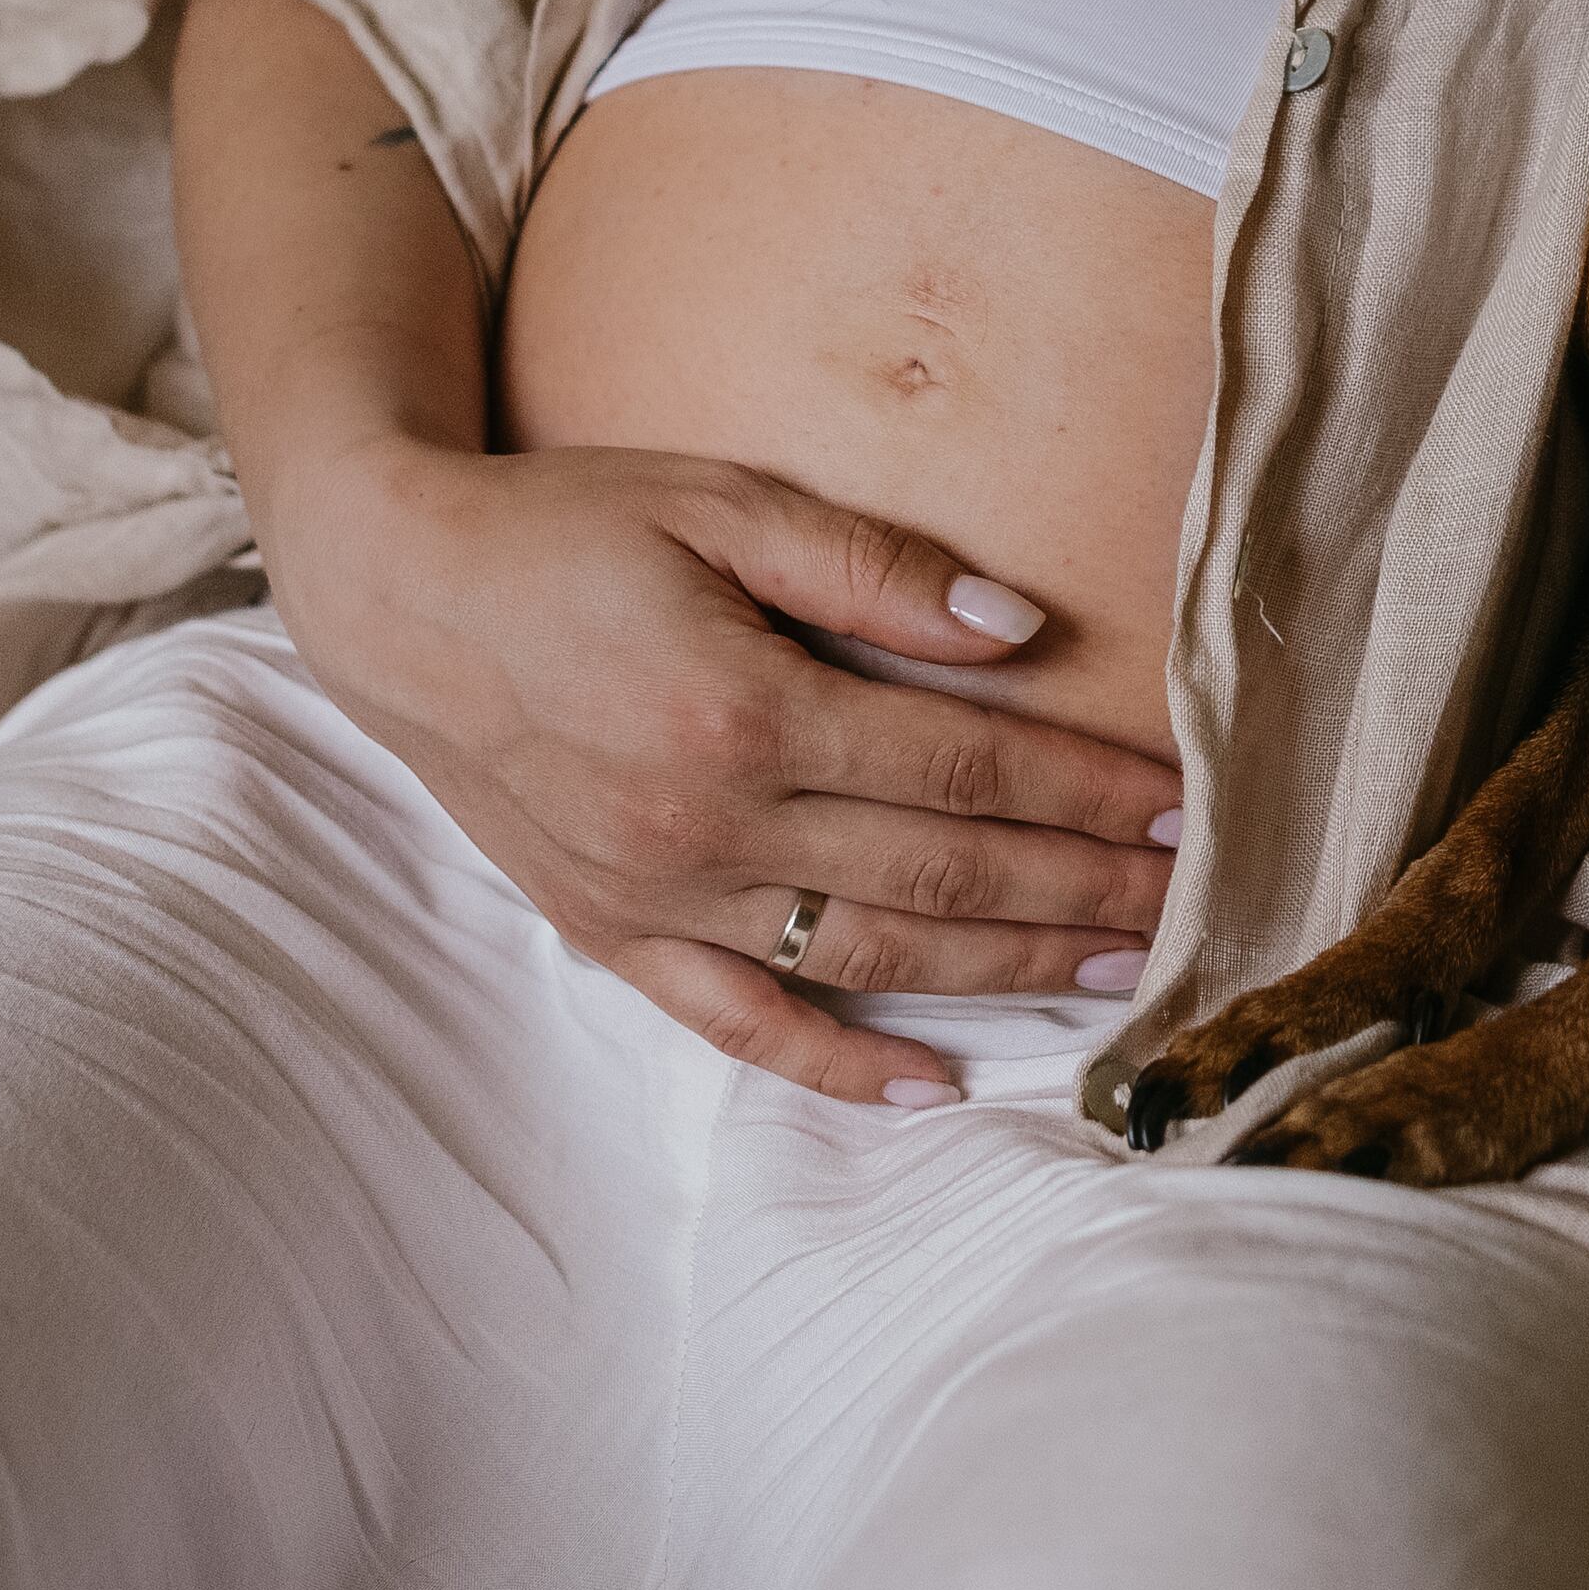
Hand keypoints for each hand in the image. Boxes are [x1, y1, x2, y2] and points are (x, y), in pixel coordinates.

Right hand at [256, 436, 1185, 1108]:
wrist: (397, 597)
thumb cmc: (567, 528)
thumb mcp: (721, 503)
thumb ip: (871, 569)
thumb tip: (1018, 628)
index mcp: (748, 707)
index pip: (964, 764)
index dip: (1081, 787)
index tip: (1175, 801)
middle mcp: (710, 821)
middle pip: (943, 868)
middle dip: (1081, 887)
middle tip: (1191, 897)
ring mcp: (660, 894)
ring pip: (870, 951)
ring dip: (1005, 970)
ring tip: (1117, 968)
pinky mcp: (614, 933)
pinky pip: (743, 1024)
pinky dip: (840, 1065)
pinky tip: (932, 1086)